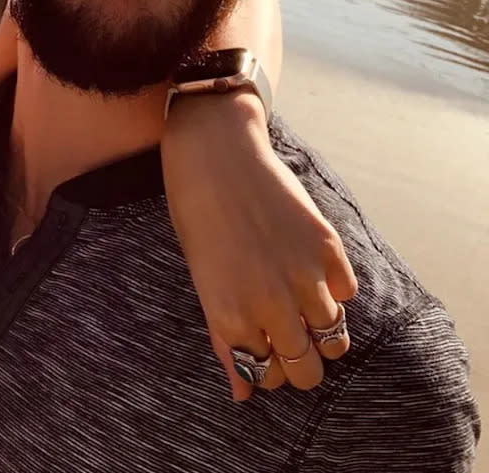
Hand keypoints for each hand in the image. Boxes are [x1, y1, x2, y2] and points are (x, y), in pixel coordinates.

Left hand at [160, 90, 356, 400]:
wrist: (216, 151)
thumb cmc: (195, 212)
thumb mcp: (200, 277)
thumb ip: (224, 334)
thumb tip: (243, 389)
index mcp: (230, 316)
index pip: (264, 374)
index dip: (266, 371)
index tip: (265, 358)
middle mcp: (270, 304)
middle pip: (304, 368)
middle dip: (298, 364)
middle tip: (290, 344)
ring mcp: (304, 276)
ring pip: (333, 338)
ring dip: (321, 334)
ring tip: (305, 313)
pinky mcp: (327, 247)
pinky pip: (346, 293)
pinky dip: (334, 292)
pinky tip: (314, 275)